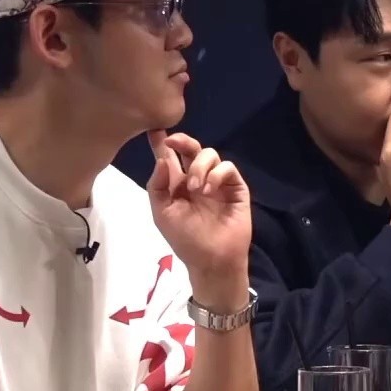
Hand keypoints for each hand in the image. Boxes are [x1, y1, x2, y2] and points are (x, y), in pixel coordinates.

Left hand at [147, 130, 252, 310]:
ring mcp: (217, 182)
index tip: (154, 129)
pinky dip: (217, 174)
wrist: (212, 260)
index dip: (162, 143)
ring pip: (210, 154)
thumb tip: (162, 158)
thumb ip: (157, 186)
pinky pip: (228, 168)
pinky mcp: (236, 187)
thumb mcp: (162, 214)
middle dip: (183, 141)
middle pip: (191, 148)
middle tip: (173, 141)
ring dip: (199, 166)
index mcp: (177, 184)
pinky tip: (209, 189)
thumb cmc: (185, 240)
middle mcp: (197, 178)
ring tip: (195, 188)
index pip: (169, 157)